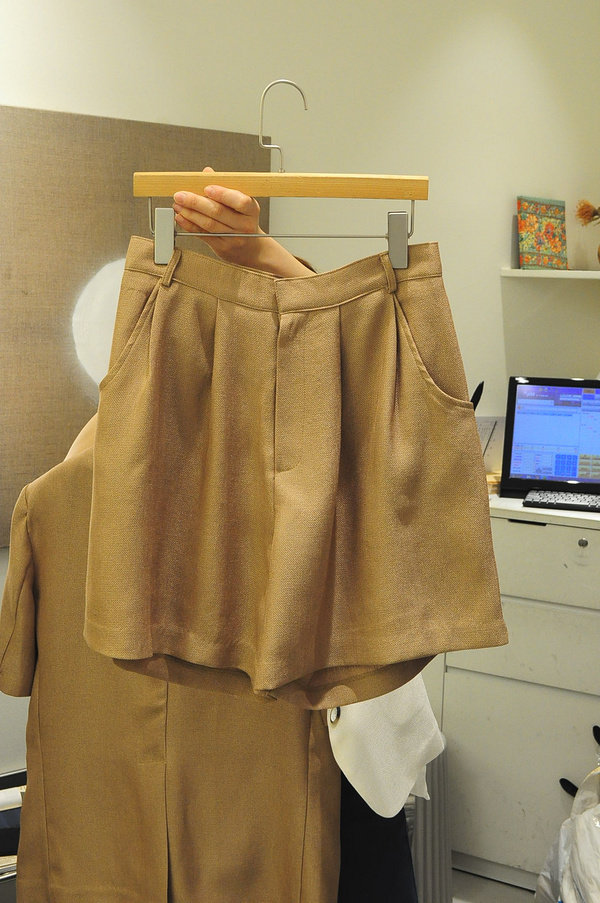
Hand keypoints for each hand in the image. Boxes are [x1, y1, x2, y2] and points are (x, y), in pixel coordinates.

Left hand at [172, 166, 312, 277]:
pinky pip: (203, 235)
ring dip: (190, 214)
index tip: (206, 188)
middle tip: (180, 195)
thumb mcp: (241, 202)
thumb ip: (225, 187)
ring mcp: (234, 238)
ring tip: (178, 205)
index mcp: (252, 210)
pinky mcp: (223, 248)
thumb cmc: (243, 220)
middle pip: (218, 212)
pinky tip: (181, 217)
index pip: (240, 201)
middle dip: (196, 202)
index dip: (223, 194)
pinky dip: (190, 225)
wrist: (251, 248)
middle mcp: (245, 225)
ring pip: (209, 224)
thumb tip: (207, 172)